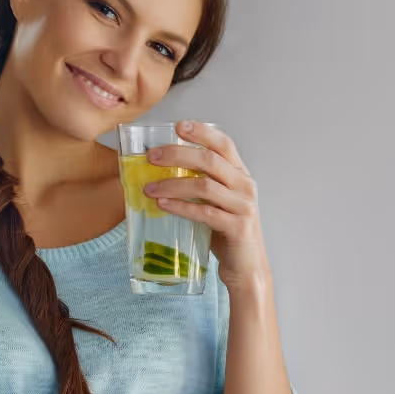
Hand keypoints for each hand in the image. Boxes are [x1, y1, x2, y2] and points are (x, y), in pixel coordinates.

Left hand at [142, 120, 272, 293]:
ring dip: (172, 184)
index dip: (202, 132)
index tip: (178, 125)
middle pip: (210, 160)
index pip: (224, 144)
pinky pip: (205, 212)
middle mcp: (245, 186)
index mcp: (239, 175)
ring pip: (204, 186)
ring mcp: (243, 206)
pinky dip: (181, 207)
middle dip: (177, 155)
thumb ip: (198, 185)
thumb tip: (156, 172)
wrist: (246, 268)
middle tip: (151, 157)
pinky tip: (162, 205)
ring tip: (148, 188)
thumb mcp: (214, 202)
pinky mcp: (237, 227)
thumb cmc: (225, 232)